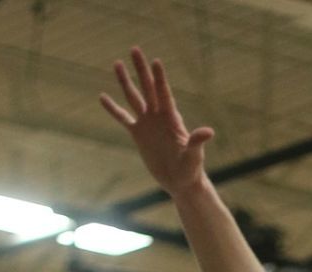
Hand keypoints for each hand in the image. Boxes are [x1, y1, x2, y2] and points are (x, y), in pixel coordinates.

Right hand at [100, 47, 214, 197]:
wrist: (180, 182)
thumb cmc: (191, 170)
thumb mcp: (194, 156)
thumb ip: (197, 142)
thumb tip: (208, 131)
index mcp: (171, 119)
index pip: (164, 94)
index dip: (160, 79)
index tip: (156, 62)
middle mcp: (158, 116)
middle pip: (147, 88)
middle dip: (141, 70)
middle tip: (134, 49)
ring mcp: (147, 124)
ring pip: (134, 98)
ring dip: (125, 81)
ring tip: (117, 63)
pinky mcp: (138, 135)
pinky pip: (123, 118)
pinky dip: (113, 109)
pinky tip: (102, 97)